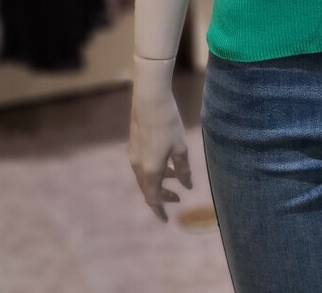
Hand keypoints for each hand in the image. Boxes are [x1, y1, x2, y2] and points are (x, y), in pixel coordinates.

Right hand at [127, 54, 192, 221]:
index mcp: (151, 170)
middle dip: (162, 197)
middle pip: (149, 189)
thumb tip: (187, 187)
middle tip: (177, 199)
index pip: (154, 199)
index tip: (167, 220)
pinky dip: (154, 170)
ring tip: (175, 178)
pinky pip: (143, 165)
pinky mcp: (133, 144)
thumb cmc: (168, 124)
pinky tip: (166, 161)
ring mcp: (134, 155)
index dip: (160, 210)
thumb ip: (183, 169)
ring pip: (145, 177)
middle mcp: (138, 166)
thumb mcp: (181, 148)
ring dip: (159, 181)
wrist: (150, 101)